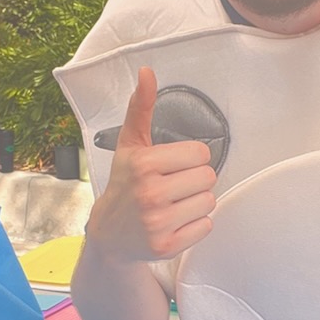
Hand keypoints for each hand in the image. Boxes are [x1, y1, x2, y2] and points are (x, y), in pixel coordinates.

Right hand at [84, 67, 217, 263]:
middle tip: (173, 186)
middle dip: (195, 180)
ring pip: (209, 202)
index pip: (200, 153)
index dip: (190, 158)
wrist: (110, 234)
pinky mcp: (166, 246)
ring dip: (196, 203)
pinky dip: (195, 225)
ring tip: (174, 204)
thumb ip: (142, 108)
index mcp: (143, 165)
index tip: (173, 165)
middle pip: (208, 177)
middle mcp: (149, 194)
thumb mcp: (130, 145)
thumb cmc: (124, 185)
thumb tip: (147, 72)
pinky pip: (206, 226)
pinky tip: (175, 221)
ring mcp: (158, 223)